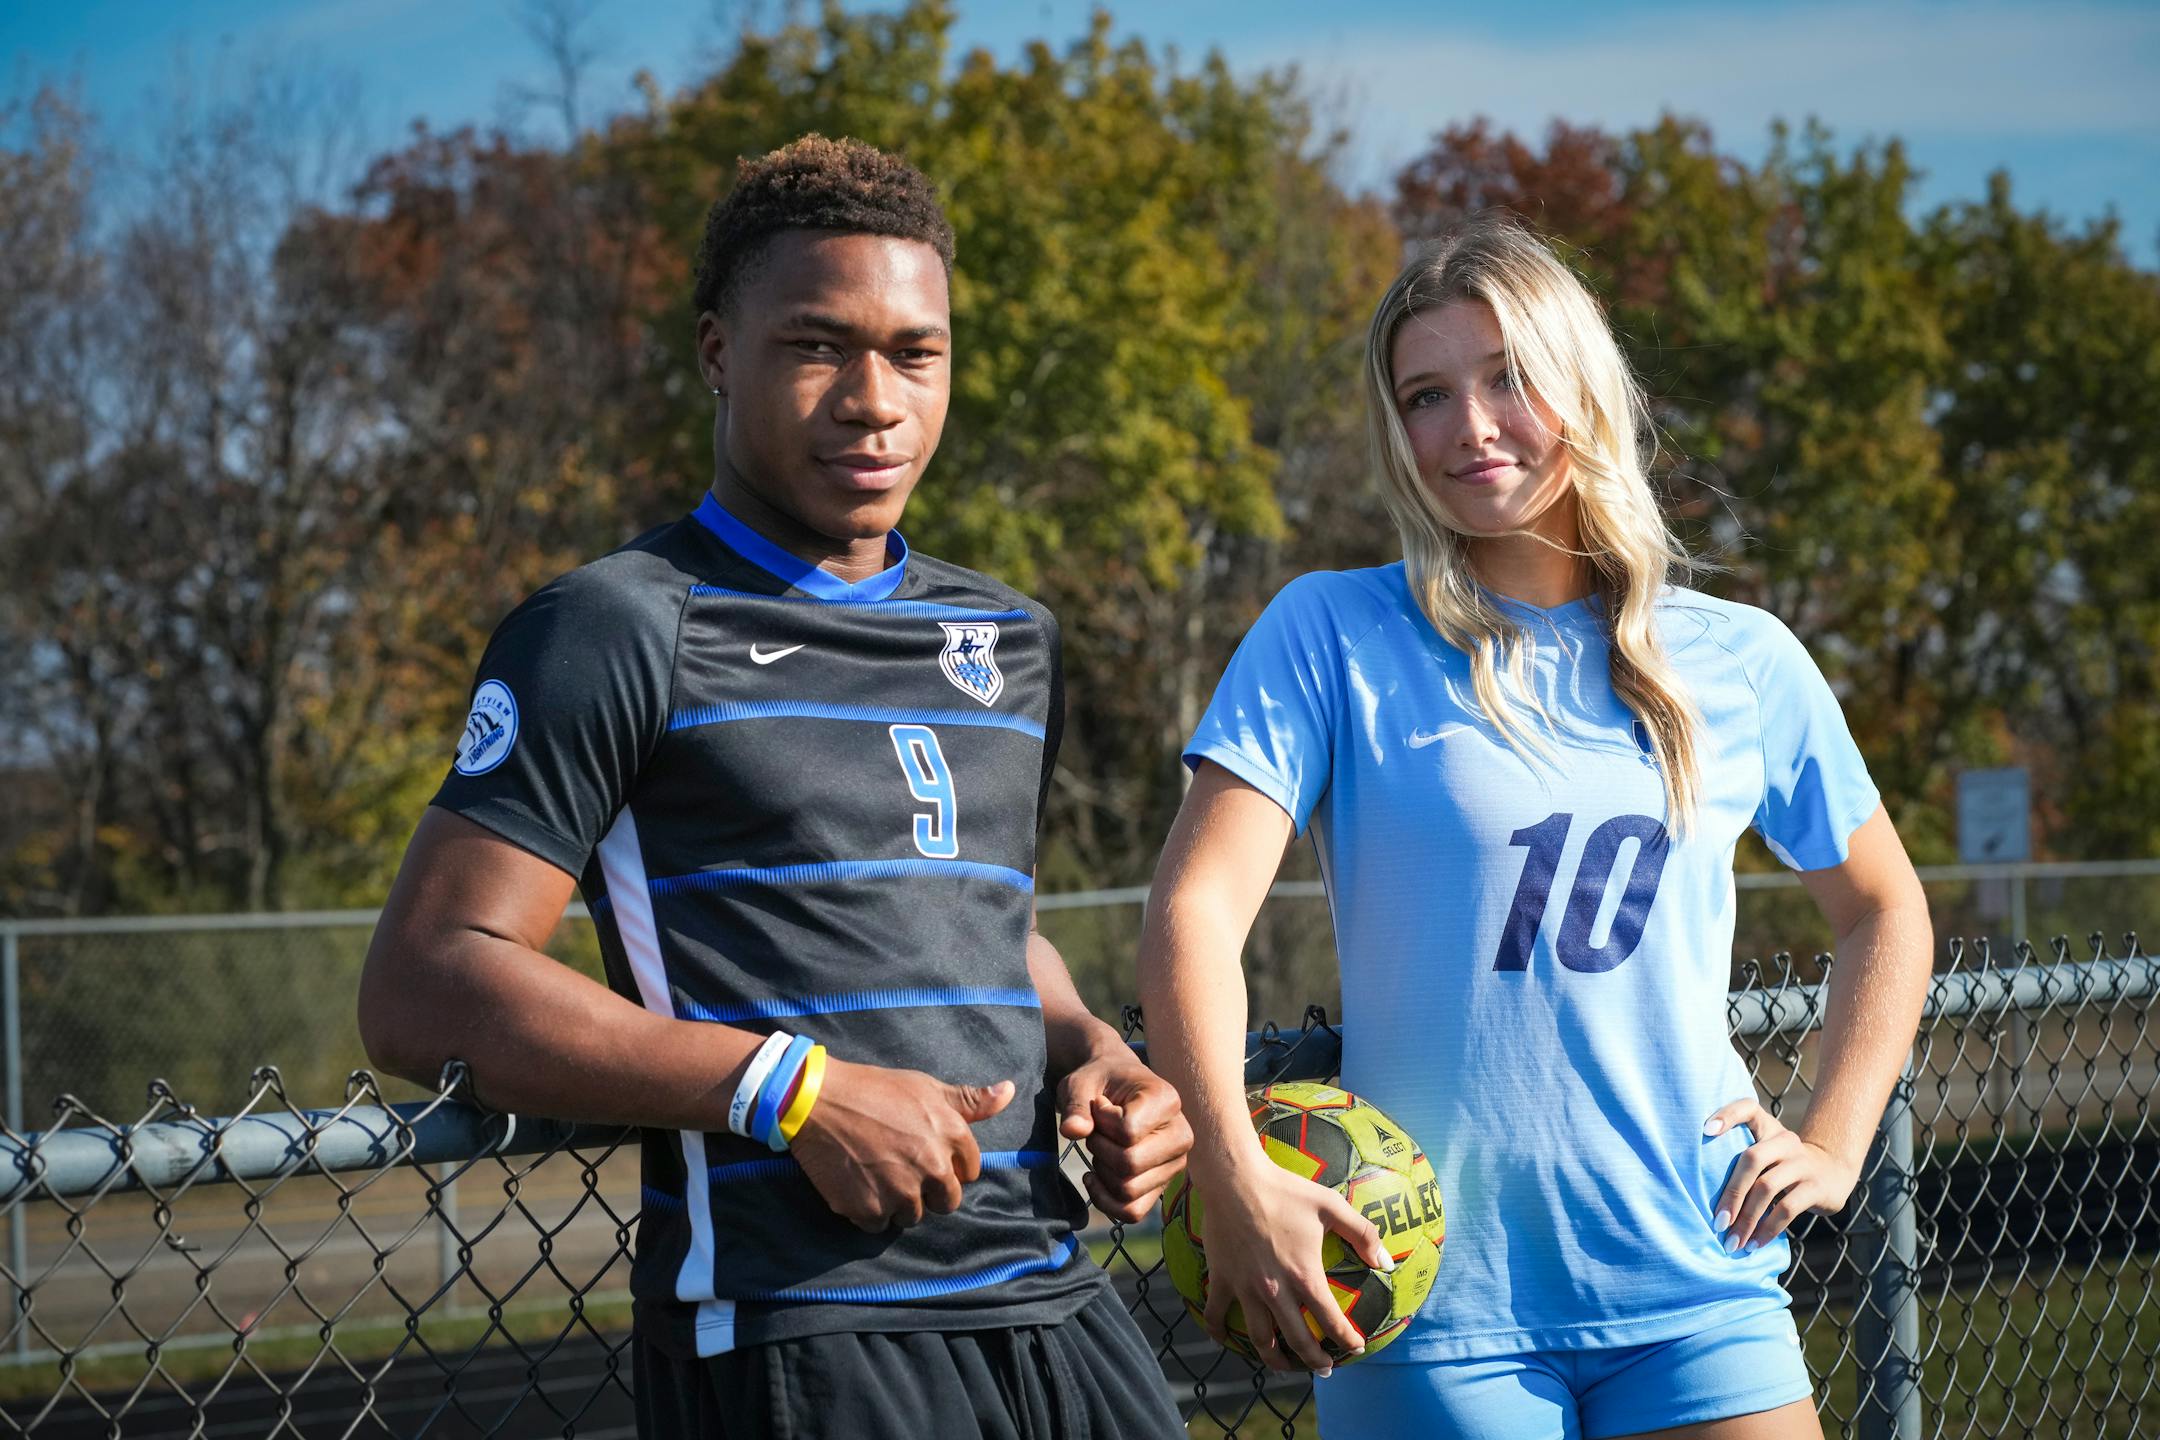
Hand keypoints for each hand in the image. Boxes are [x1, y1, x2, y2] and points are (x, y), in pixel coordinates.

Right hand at [790, 1058, 1014, 1231]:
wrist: (815, 1100)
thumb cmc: (873, 1089)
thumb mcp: (925, 1087)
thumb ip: (969, 1100)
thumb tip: (1009, 1092)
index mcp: (951, 1135)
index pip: (968, 1172)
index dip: (948, 1166)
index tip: (925, 1155)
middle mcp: (932, 1167)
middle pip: (946, 1202)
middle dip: (929, 1191)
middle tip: (900, 1168)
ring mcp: (901, 1191)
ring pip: (912, 1215)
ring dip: (898, 1202)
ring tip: (876, 1173)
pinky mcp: (869, 1209)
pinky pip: (879, 1224)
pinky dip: (869, 1210)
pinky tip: (857, 1183)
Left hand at [1056, 1050, 1193, 1222]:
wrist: (1115, 1088)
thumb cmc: (1100, 1081)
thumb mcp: (1080, 1083)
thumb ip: (1076, 1104)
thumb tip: (1072, 1131)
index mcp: (1167, 1100)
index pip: (1128, 1132)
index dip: (1102, 1123)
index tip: (1101, 1105)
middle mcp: (1180, 1134)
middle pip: (1129, 1165)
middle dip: (1100, 1149)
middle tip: (1097, 1129)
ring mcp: (1174, 1163)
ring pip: (1128, 1191)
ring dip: (1102, 1171)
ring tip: (1103, 1145)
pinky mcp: (1162, 1185)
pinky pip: (1132, 1212)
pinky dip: (1106, 1201)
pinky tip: (1095, 1177)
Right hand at [1191, 1156, 1392, 1376]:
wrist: (1235, 1179)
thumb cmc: (1286, 1190)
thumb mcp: (1331, 1206)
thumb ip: (1363, 1234)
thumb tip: (1386, 1262)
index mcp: (1304, 1275)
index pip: (1331, 1320)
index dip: (1347, 1339)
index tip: (1356, 1348)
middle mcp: (1275, 1290)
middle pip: (1297, 1340)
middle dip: (1313, 1360)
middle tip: (1324, 1369)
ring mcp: (1245, 1288)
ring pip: (1259, 1338)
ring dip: (1273, 1359)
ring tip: (1283, 1366)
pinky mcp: (1221, 1278)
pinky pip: (1215, 1313)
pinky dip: (1218, 1332)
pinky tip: (1223, 1340)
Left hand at [1706, 1098, 1861, 1252]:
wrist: (1833, 1172)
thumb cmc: (1783, 1165)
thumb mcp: (1767, 1151)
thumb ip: (1741, 1158)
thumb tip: (1698, 1191)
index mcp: (1768, 1128)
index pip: (1748, 1108)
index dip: (1727, 1115)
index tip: (1705, 1130)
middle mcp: (1785, 1141)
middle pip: (1751, 1159)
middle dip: (1731, 1194)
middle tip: (1717, 1223)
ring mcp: (1802, 1163)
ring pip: (1767, 1188)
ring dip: (1747, 1219)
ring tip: (1732, 1242)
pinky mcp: (1815, 1187)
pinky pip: (1787, 1209)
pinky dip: (1767, 1229)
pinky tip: (1754, 1244)